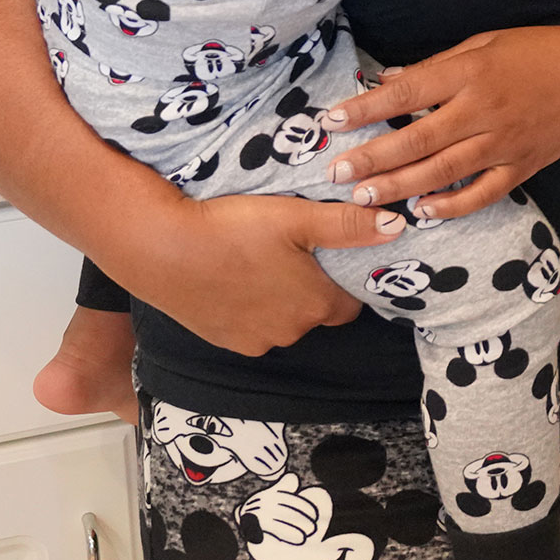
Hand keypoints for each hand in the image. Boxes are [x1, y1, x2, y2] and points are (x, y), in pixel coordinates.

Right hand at [111, 194, 398, 357]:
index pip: (350, 303)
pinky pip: (251, 327)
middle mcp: (291, 333)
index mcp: (317, 306)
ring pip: (283, 321)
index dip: (345, 280)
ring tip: (260, 262)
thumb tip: (398, 225)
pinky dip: (249, 307)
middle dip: (311, 289)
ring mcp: (254, 341)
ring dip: (279, 299)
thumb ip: (350, 225)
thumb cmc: (235, 229)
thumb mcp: (298, 218)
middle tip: (293, 252)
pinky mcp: (223, 340)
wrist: (160, 249)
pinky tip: (235, 278)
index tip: (334, 258)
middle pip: (316, 313)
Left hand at [321, 26, 559, 220]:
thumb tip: (389, 82)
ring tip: (363, 197)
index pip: (407, 93)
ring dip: (399, 186)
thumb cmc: (540, 51)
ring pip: (442, 172)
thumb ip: (436, 65)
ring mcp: (504, 143)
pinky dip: (451, 206)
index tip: (331, 120)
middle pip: (417, 140)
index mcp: (471, 72)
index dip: (366, 108)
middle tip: (336, 174)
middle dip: (371, 158)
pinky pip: (481, 193)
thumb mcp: (485, 42)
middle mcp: (483, 110)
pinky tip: (422, 211)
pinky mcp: (522, 166)